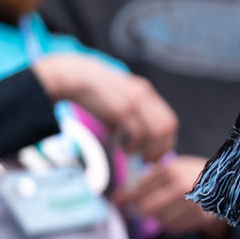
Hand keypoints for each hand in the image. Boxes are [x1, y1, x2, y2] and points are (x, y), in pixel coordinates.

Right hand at [30, 54, 178, 163]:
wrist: (71, 76)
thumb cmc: (91, 93)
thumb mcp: (115, 102)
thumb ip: (128, 119)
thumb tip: (132, 143)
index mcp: (144, 92)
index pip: (168, 120)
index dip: (166, 140)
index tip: (157, 154)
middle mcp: (144, 94)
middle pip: (167, 127)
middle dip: (161, 148)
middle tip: (149, 162)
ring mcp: (135, 100)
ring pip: (157, 132)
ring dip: (149, 149)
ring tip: (135, 156)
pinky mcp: (123, 108)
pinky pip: (138, 133)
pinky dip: (134, 146)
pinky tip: (123, 149)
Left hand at [116, 155, 226, 237]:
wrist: (228, 183)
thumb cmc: (193, 175)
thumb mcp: (170, 170)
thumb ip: (143, 183)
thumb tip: (115, 201)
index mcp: (170, 170)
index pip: (138, 191)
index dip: (127, 199)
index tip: (118, 203)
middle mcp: (181, 186)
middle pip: (146, 209)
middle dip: (145, 211)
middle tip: (150, 206)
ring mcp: (193, 203)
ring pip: (160, 221)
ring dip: (161, 218)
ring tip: (173, 207)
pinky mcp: (201, 218)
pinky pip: (175, 227)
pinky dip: (174, 223)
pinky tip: (183, 213)